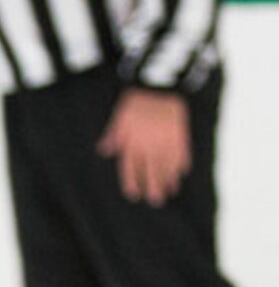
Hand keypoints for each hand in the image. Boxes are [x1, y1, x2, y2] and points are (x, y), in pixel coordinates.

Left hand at [98, 87, 191, 206]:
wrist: (157, 85)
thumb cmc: (135, 101)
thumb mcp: (119, 118)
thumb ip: (112, 136)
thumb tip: (103, 151)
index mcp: (131, 141)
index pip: (130, 167)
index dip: (132, 181)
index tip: (134, 195)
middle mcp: (148, 144)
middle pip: (151, 169)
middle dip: (153, 185)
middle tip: (156, 201)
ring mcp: (165, 139)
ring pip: (167, 164)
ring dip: (168, 179)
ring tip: (171, 192)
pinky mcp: (179, 132)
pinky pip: (181, 151)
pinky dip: (182, 163)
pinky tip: (182, 173)